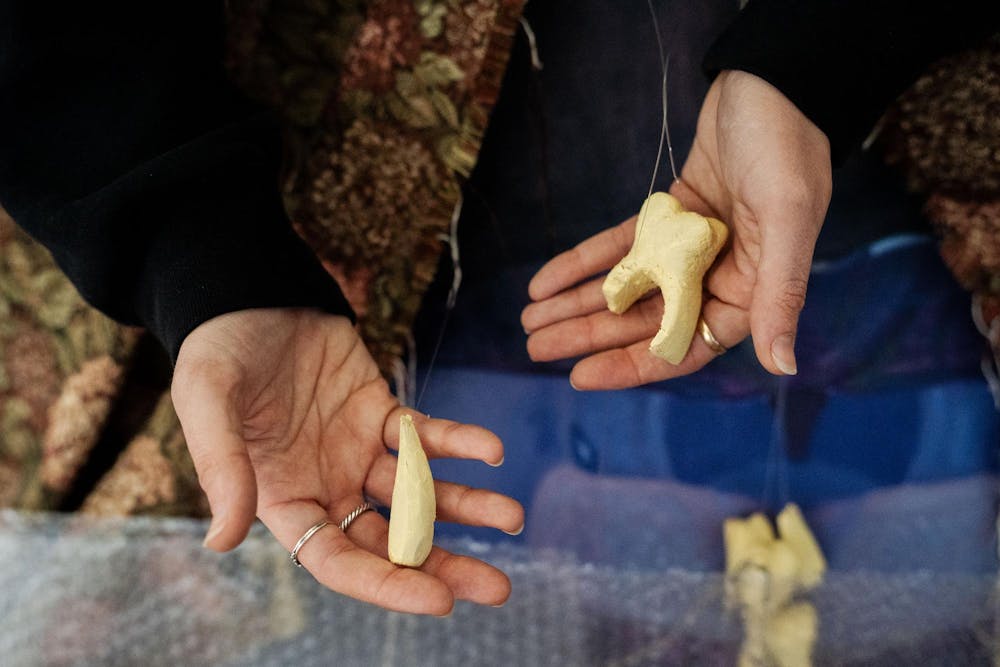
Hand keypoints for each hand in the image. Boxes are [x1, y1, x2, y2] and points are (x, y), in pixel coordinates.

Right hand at [172, 309, 523, 614]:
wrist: (250, 294)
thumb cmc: (217, 351)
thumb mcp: (207, 404)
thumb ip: (222, 469)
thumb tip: (221, 541)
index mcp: (283, 500)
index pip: (338, 559)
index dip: (387, 583)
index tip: (440, 600)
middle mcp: (325, 486)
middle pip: (390, 540)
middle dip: (442, 565)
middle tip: (497, 587)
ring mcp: (356, 451)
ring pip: (418, 493)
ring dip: (465, 507)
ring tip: (512, 518)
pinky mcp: (379, 412)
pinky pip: (424, 436)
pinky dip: (457, 443)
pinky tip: (489, 450)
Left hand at [521, 70, 831, 387]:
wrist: (773, 81)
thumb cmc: (788, 148)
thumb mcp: (788, 219)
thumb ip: (781, 294)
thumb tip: (781, 365)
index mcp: (749, 290)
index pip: (683, 345)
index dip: (631, 364)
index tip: (579, 374)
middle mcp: (718, 275)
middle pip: (643, 320)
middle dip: (588, 333)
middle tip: (535, 346)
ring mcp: (689, 246)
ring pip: (626, 285)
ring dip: (577, 302)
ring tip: (529, 318)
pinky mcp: (669, 215)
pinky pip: (620, 246)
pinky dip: (584, 261)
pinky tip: (544, 279)